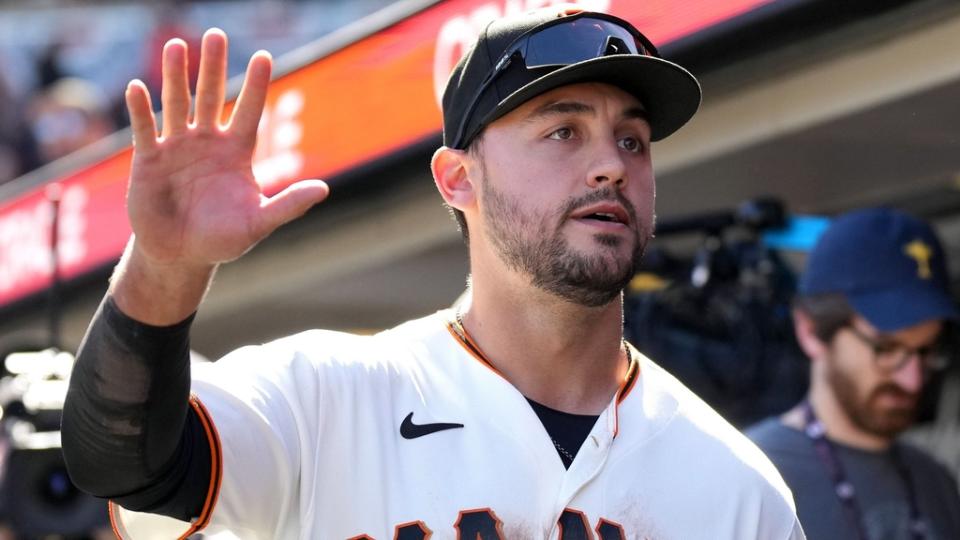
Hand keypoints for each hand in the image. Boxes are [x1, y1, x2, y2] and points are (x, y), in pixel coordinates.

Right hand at [124, 28, 328, 268]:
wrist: (182, 255)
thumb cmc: (223, 238)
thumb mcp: (258, 223)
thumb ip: (288, 205)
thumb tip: (324, 189)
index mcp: (236, 152)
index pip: (249, 112)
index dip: (256, 86)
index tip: (264, 56)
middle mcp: (207, 142)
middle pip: (210, 97)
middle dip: (213, 67)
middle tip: (216, 34)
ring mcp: (177, 148)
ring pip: (177, 105)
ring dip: (176, 77)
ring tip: (177, 46)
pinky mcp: (148, 160)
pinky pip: (145, 130)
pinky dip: (141, 110)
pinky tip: (137, 87)